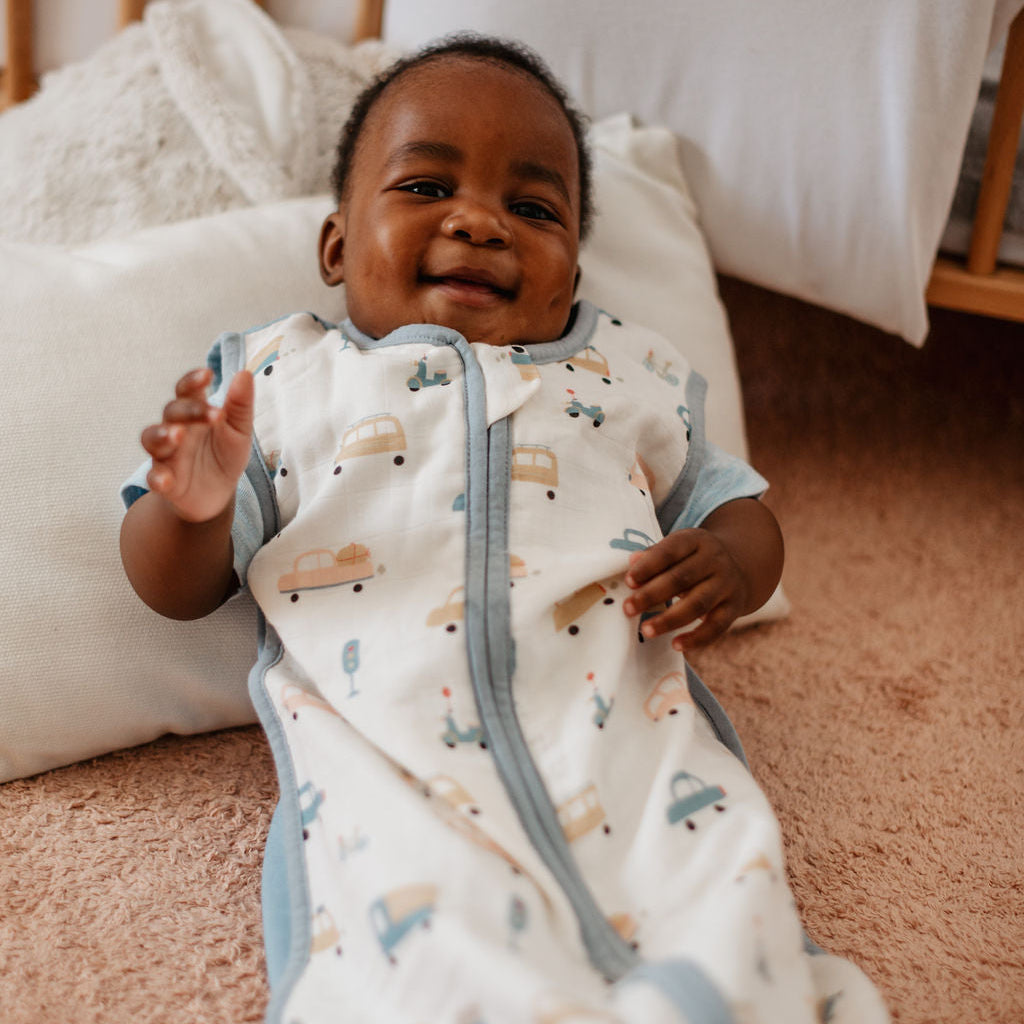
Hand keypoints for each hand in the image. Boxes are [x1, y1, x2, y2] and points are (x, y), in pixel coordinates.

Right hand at [140, 367, 253, 523]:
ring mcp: (167, 455)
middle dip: (189, 410)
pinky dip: (158, 477)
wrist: (217, 495)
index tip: (208, 374)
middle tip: (213, 413)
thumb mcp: (239, 431)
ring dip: (162, 435)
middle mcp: (176, 429)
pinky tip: (166, 479)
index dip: (193, 381)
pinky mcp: (165, 481)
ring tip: (177, 435)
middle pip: (172, 411)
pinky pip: (154, 477)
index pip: (187, 390)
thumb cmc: (225, 455)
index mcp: (194, 412)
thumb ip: (240, 405)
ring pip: (152, 438)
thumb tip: (245, 374)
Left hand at [622, 528, 749, 650]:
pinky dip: (696, 638)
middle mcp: (715, 560)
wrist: (739, 565)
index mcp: (696, 540)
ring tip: (646, 630)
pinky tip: (676, 645)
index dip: (648, 566)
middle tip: (628, 608)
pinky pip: (716, 626)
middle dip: (652, 594)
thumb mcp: (678, 549)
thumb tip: (632, 562)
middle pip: (681, 578)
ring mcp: (727, 584)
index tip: (628, 582)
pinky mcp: (734, 607)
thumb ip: (654, 556)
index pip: (670, 551)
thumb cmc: (694, 559)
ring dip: (669, 619)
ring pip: (698, 604)